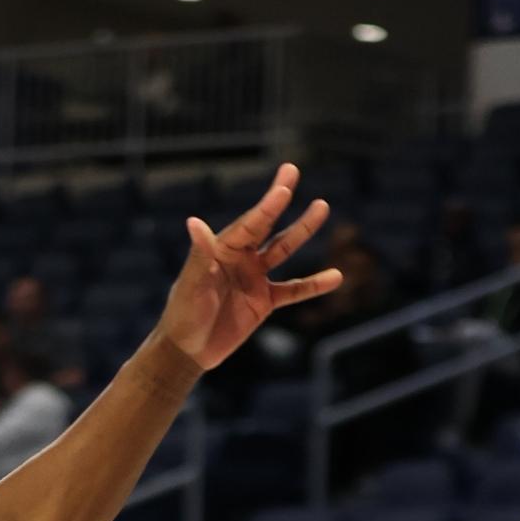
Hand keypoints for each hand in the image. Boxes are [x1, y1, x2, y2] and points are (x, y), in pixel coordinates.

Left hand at [162, 163, 343, 370]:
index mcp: (221, 251)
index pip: (249, 224)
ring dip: (302, 230)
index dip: (268, 206)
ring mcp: (253, 278)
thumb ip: (200, 256)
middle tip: (292, 170)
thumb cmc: (183, 314)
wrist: (187, 351)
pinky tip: (335, 277)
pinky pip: (294, 290)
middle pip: (266, 224)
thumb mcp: (192, 285)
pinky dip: (313, 285)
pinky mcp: (264, 302)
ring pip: (283, 249)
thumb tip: (194, 222)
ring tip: (322, 206)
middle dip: (280, 199)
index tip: (284, 185)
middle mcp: (239, 259)